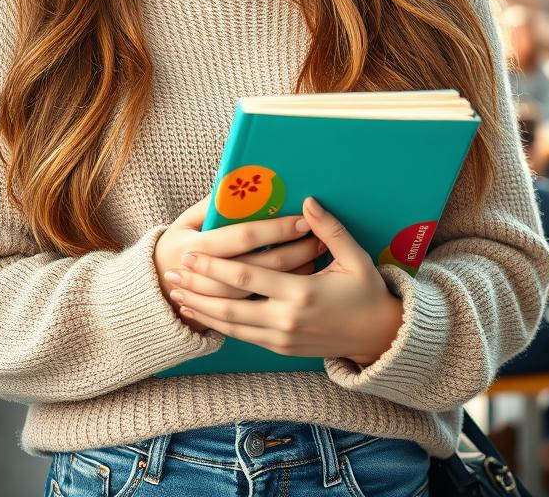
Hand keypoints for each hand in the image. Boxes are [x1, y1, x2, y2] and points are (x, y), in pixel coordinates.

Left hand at [164, 195, 404, 365]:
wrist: (377, 336)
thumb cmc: (366, 292)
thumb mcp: (354, 257)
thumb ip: (330, 229)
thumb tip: (308, 201)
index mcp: (302, 294)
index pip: (247, 277)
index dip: (215, 265)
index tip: (190, 253)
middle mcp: (286, 320)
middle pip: (229, 305)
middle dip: (197, 289)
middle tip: (171, 274)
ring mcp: (281, 338)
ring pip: (230, 326)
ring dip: (201, 309)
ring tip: (176, 294)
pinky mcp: (280, 348)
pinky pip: (241, 337)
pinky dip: (217, 325)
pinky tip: (200, 314)